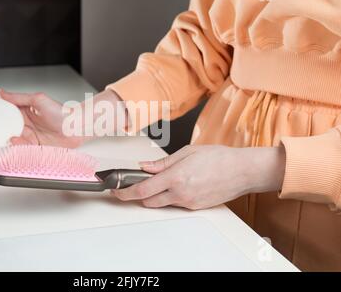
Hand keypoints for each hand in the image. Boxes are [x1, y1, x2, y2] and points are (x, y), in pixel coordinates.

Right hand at [0, 88, 124, 147]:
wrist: (77, 127)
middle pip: (0, 131)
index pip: (0, 116)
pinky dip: (14, 146)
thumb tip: (0, 92)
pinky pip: (20, 149)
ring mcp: (28, 137)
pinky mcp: (35, 148)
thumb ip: (18, 97)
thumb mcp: (38, 99)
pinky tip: (12, 140)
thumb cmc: (62, 111)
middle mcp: (23, 125)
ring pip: (7, 141)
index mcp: (21, 112)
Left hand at [112, 145, 285, 209]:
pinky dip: (170, 196)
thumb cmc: (219, 158)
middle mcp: (180, 193)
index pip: (142, 189)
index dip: (125, 192)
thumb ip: (162, 163)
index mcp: (176, 177)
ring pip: (161, 203)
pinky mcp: (195, 208)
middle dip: (139, 193)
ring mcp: (188, 203)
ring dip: (155, 195)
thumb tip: (145, 166)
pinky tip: (178, 184)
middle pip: (148, 200)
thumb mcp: (187, 152)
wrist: (242, 171)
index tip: (117, 191)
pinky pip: (175, 204)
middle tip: (137, 182)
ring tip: (163, 180)